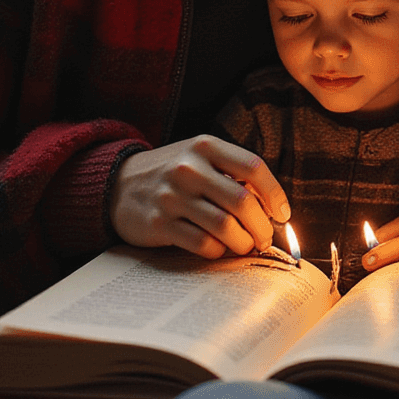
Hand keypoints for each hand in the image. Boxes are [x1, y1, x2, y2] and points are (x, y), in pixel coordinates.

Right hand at [109, 137, 289, 258]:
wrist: (116, 185)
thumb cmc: (170, 174)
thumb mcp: (197, 159)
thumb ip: (230, 174)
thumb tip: (270, 208)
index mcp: (204, 147)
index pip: (253, 168)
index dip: (274, 195)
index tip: (282, 214)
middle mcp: (188, 168)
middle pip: (243, 202)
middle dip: (262, 226)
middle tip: (265, 238)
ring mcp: (172, 196)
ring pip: (226, 227)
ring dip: (243, 243)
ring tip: (245, 246)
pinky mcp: (159, 223)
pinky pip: (202, 244)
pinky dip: (218, 251)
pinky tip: (218, 249)